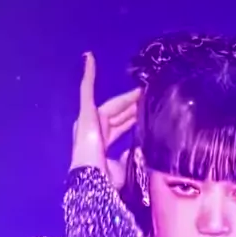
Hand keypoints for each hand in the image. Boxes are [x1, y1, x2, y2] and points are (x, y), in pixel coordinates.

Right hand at [70, 52, 140, 188]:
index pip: (121, 126)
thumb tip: (141, 150)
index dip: (134, 118)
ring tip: (142, 88)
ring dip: (127, 97)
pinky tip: (89, 57)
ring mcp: (89, 120)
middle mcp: (95, 130)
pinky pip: (86, 88)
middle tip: (150, 96)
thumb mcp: (124, 168)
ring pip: (113, 104)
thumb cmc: (105, 179)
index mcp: (102, 144)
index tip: (146, 112)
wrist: (93, 179)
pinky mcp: (85, 112)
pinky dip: (88, 73)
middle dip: (134, 106)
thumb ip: (131, 157)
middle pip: (119, 114)